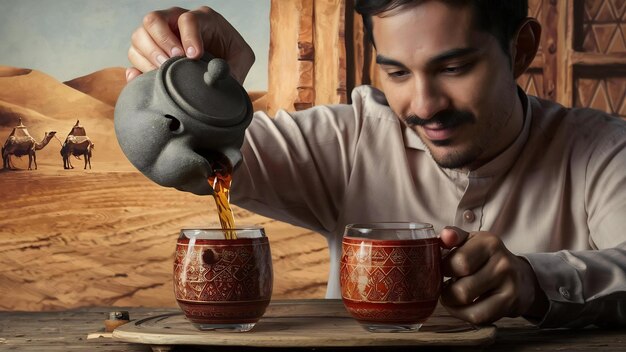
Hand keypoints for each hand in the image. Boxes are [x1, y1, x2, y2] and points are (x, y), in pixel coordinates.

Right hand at [126, 6, 254, 83]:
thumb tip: (214, 76)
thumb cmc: (232, 60)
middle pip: (153, 20)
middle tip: (174, 63)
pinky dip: (137, 69)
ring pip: (138, 37)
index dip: (189, 36)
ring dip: (149, 56)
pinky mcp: (148, 54)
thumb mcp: (242, 60)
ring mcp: (158, 37)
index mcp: (201, 19)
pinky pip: (133, 57)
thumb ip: (234, 66)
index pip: (188, 19)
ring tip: (165, 74)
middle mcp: (175, 22)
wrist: (221, 71)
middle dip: (162, 42)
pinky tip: (148, 79)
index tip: (194, 56)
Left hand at [439, 226, 547, 323]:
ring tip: (452, 296)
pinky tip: (462, 307)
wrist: (521, 278)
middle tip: (446, 286)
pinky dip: (463, 314)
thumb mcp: (471, 242)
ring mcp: (509, 285)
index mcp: (489, 243)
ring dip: (451, 303)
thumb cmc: (486, 259)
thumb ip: (454, 236)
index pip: (458, 262)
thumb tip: (444, 235)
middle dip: (445, 289)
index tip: (442, 270)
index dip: (442, 269)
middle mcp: (502, 263)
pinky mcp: (510, 304)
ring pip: (466, 301)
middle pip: (461, 285)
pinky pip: (477, 316)